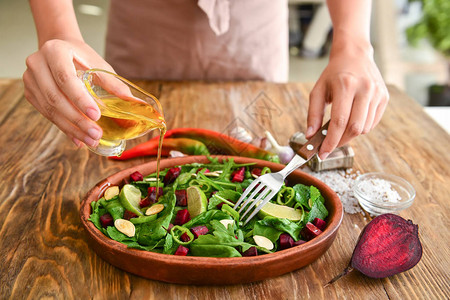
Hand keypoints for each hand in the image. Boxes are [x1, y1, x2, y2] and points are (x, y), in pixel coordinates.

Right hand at [23, 39, 113, 147]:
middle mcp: (37, 64)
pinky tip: (79, 139)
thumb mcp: (99, 65)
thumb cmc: (83, 58)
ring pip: (50, 110)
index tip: (97, 115)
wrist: (61, 49)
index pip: (65, 78)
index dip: (80, 99)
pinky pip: (47, 115)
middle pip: (56, 97)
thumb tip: (135, 104)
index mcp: (55, 51)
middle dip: (77, 120)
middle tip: (96, 134)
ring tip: (91, 140)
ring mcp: (30, 80)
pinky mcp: (31, 93)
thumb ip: (114, 84)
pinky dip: (65, 128)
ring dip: (72, 128)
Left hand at [306, 39, 388, 158]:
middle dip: (340, 142)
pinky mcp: (384, 97)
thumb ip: (312, 114)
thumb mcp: (318, 90)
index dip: (331, 141)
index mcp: (346, 85)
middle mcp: (365, 89)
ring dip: (350, 135)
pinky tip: (351, 120)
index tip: (322, 153)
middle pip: (355, 128)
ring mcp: (377, 93)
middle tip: (329, 146)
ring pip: (365, 128)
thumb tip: (310, 136)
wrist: (355, 55)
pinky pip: (372, 123)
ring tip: (339, 130)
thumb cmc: (333, 74)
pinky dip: (360, 128)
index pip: (340, 122)